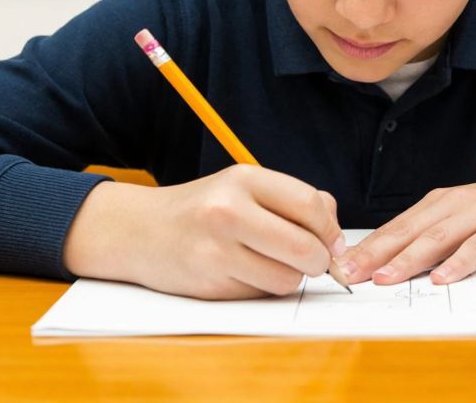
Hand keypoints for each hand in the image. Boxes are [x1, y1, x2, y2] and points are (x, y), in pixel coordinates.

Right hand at [62, 164, 345, 299]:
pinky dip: (261, 288)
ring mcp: (217, 250)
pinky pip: (260, 295)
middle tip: (312, 260)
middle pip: (306, 248)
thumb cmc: (202, 209)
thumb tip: (336, 234)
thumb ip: (292, 201)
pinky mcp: (209, 284)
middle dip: (318, 261)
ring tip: (268, 263)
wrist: (139, 231)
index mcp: (243, 179)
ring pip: (287, 279)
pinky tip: (241, 272)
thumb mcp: (243, 187)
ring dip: (288, 277)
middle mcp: (229, 211)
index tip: (332, 242)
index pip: (311, 205)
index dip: (331, 230)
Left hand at [335, 171, 475, 285]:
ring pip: (436, 239)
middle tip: (349, 274)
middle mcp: (452, 206)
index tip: (340, 265)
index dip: (366, 247)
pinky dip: (458, 264)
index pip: (395, 227)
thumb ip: (432, 236)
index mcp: (437, 204)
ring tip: (385, 279)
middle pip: (407, 232)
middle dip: (375, 254)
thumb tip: (392, 263)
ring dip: (408, 260)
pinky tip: (442, 279)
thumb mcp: (462, 219)